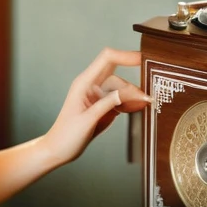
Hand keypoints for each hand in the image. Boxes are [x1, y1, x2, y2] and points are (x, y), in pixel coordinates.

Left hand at [43, 47, 149, 166]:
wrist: (58, 150)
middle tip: (148, 93)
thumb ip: (107, 104)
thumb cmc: (66, 135)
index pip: (107, 59)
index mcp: (84, 82)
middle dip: (133, 80)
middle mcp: (91, 85)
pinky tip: (138, 107)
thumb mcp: (88, 120)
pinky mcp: (103, 106)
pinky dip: (131, 103)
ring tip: (145, 104)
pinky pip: (120, 99)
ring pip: (121, 88)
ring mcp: (98, 95)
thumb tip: (128, 92)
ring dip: (134, 95)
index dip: (125, 55)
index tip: (143, 59)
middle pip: (117, 72)